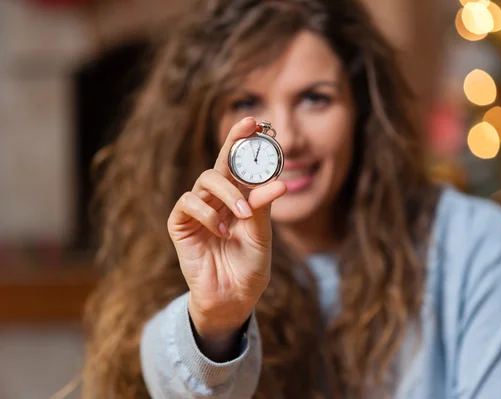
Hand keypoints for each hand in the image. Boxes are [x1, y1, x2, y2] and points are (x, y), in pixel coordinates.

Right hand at [167, 117, 286, 357]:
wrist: (233, 298)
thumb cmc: (250, 267)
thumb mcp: (261, 235)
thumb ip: (263, 208)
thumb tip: (275, 181)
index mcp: (240, 199)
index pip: (241, 166)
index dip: (247, 143)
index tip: (261, 124)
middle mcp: (218, 199)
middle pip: (221, 162)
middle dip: (234, 142)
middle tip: (250, 126)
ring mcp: (198, 211)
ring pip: (205, 180)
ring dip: (227, 192)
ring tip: (244, 215)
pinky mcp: (180, 225)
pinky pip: (188, 204)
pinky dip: (207, 213)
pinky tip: (221, 230)